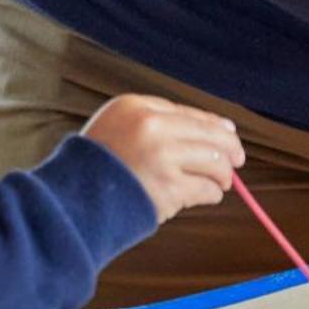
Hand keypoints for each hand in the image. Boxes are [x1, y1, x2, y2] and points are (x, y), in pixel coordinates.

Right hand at [83, 94, 244, 224]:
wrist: (71, 201)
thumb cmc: (94, 168)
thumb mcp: (116, 127)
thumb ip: (154, 123)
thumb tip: (217, 129)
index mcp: (135, 106)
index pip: (189, 113)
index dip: (213, 125)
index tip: (228, 134)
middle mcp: (150, 126)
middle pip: (209, 133)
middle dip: (229, 148)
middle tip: (237, 160)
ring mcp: (161, 157)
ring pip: (214, 161)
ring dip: (222, 174)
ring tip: (222, 182)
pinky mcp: (168, 188)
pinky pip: (206, 189)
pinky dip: (211, 193)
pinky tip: (208, 195)